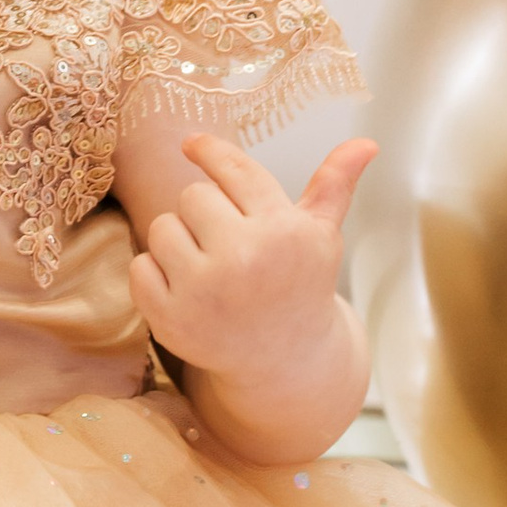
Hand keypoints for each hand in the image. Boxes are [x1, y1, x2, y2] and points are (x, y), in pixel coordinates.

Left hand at [128, 131, 375, 377]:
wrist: (285, 363)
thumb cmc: (301, 287)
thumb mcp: (321, 237)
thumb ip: (334, 185)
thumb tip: (366, 143)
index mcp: (282, 232)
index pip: (233, 169)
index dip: (209, 150)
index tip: (192, 143)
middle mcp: (244, 259)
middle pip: (192, 195)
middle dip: (206, 214)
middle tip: (228, 244)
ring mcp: (204, 292)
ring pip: (161, 227)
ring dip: (178, 242)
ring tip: (209, 267)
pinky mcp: (172, 320)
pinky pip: (140, 266)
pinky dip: (155, 274)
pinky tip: (187, 291)